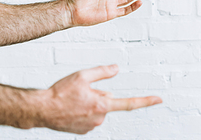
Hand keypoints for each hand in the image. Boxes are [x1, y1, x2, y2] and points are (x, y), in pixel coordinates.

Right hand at [39, 65, 161, 133]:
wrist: (42, 110)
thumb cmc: (60, 93)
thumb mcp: (82, 75)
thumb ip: (102, 72)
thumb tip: (116, 69)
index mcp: (102, 104)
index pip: (129, 103)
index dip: (145, 101)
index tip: (158, 99)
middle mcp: (99, 118)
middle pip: (106, 101)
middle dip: (98, 94)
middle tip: (80, 91)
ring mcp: (91, 126)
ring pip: (97, 109)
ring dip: (89, 102)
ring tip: (72, 100)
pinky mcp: (83, 131)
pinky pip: (88, 117)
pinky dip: (82, 111)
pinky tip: (71, 107)